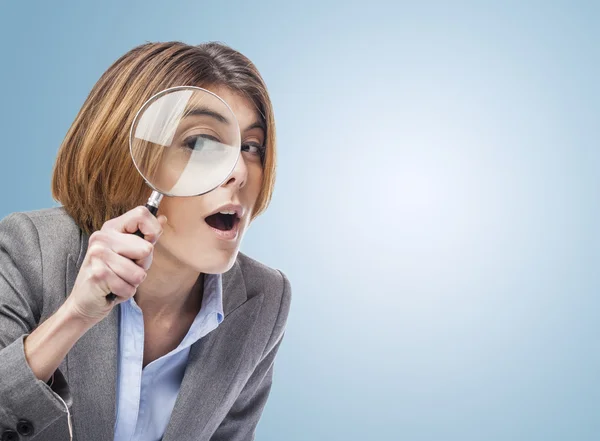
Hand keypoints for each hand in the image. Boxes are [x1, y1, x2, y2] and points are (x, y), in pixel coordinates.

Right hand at [63, 205, 166, 323]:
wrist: (85, 301)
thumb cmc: (112, 275)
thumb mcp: (130, 252)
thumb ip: (145, 236)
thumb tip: (163, 219)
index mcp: (112, 228)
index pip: (142, 214)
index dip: (153, 231)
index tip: (146, 244)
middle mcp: (102, 237)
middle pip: (147, 249)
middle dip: (143, 266)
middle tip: (126, 270)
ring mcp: (98, 254)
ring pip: (140, 273)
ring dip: (133, 282)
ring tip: (118, 280)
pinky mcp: (98, 274)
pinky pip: (129, 288)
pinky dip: (125, 293)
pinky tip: (112, 289)